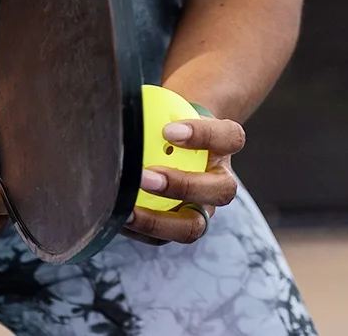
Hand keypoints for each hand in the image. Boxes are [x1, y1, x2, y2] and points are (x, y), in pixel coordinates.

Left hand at [122, 114, 245, 245]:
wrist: (172, 140)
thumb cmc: (169, 120)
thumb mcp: (170, 109)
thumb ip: (155, 109)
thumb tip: (120, 109)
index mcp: (224, 145)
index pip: (229, 137)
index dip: (203, 136)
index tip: (169, 130)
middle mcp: (220, 181)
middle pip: (221, 191)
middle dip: (183, 186)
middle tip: (146, 176)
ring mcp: (202, 208)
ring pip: (194, 226)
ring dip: (160, 220)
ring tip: (128, 209)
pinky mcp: (178, 227)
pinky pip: (164, 238)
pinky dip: (141, 230)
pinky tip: (118, 216)